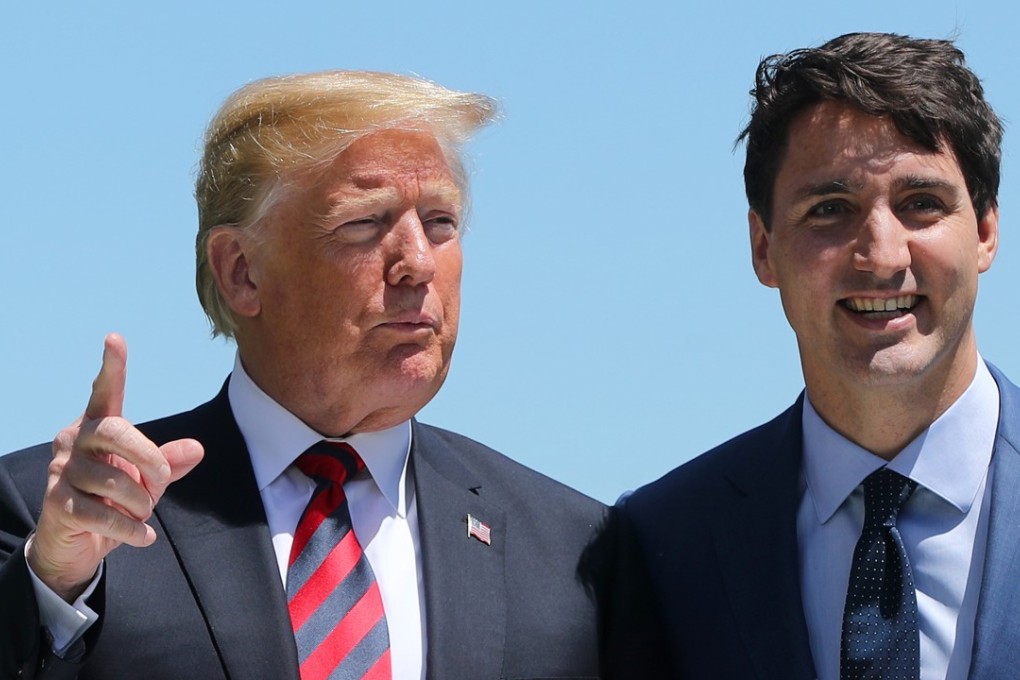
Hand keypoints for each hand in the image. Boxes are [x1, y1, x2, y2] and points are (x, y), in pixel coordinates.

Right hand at [26, 334, 204, 601]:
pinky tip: (144, 537)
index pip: (104, 391)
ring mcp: (61, 471)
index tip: (115, 338)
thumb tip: (197, 448)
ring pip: (114, 479)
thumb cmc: (114, 499)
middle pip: (116, 431)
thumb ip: (169, 462)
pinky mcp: (58, 503)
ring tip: (142, 513)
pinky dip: (132, 529)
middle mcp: (74, 440)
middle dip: (149, 458)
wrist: (76, 543)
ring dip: (141, 503)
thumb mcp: (147, 480)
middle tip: (160, 480)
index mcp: (98, 427)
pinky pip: (103, 514)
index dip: (112, 366)